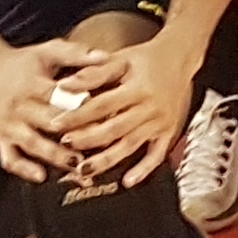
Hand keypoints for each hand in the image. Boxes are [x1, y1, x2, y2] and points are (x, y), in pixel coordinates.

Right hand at [0, 38, 99, 185]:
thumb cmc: (24, 60)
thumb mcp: (50, 50)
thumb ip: (78, 53)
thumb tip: (107, 56)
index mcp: (33, 84)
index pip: (59, 98)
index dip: (81, 107)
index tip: (103, 115)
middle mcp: (19, 106)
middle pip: (49, 124)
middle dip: (73, 137)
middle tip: (98, 148)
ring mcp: (9, 125)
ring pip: (33, 144)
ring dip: (55, 157)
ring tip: (77, 167)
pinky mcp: (1, 138)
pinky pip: (10, 158)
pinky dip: (25, 169)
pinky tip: (42, 176)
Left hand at [50, 34, 201, 189]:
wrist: (180, 57)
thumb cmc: (147, 59)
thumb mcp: (121, 59)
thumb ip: (93, 72)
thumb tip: (64, 85)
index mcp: (137, 87)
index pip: (102, 104)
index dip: (78, 115)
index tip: (57, 123)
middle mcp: (149, 107)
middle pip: (114, 128)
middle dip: (87, 139)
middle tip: (66, 146)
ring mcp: (160, 122)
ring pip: (130, 145)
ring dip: (107, 160)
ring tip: (85, 169)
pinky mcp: (168, 132)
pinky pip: (156, 155)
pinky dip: (143, 169)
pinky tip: (128, 180)